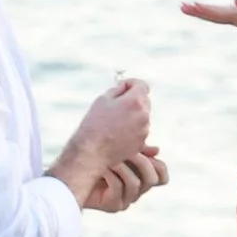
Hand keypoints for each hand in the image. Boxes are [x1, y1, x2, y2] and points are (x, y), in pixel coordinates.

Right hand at [54, 78, 155, 200]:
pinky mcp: (141, 142)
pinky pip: (140, 130)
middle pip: (144, 100)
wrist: (92, 151)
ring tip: (114, 121)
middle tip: (116, 105)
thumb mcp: (102, 100)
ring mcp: (144, 130)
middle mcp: (143, 115)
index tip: (123, 88)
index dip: (131, 84)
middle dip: (132, 100)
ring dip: (132, 115)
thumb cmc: (94, 124)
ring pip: (142, 116)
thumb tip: (125, 87)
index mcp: (135, 102)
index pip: (142, 85)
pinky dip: (132, 128)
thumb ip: (117, 89)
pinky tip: (117, 132)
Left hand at [83, 140, 167, 214]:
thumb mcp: (117, 148)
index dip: (158, 165)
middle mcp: (136, 191)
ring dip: (121, 166)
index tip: (144, 152)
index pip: (162, 176)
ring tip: (108, 158)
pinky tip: (100, 168)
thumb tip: (157, 150)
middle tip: (126, 150)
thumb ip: (136, 148)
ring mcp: (125, 200)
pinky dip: (109, 174)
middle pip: (152, 179)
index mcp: (140, 177)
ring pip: (136, 183)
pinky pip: (118, 188)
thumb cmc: (93, 158)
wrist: (70, 174)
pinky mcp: (113, 206)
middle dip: (140, 161)